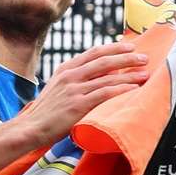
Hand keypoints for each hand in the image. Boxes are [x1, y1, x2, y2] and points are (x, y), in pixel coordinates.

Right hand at [21, 42, 148, 145]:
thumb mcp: (58, 88)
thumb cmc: (46, 112)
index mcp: (65, 69)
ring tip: (145, 74)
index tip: (130, 46)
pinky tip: (133, 89)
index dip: (114, 48)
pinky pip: (105, 93)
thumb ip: (76, 80)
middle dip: (127, 58)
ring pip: (108, 77)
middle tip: (143, 58)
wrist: (30, 127)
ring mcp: (74, 89)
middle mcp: (70, 75)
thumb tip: (102, 75)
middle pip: (104, 61)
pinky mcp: (78, 105)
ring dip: (129, 75)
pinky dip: (121, 90)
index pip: (94, 52)